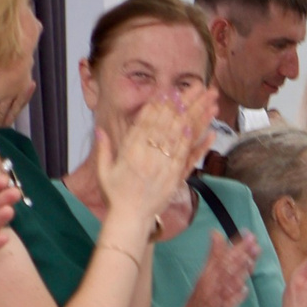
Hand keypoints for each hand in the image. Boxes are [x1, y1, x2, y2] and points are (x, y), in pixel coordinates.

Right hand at [95, 96, 197, 222]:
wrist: (130, 219)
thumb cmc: (116, 195)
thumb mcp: (104, 171)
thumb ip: (104, 149)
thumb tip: (100, 129)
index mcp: (129, 151)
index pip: (145, 122)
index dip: (158, 105)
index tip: (168, 90)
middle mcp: (147, 156)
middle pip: (167, 123)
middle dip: (183, 103)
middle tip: (195, 86)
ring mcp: (162, 167)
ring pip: (180, 136)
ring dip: (195, 117)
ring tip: (206, 101)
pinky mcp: (174, 178)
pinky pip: (186, 157)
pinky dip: (195, 143)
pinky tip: (205, 129)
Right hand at [177, 232, 256, 306]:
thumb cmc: (203, 301)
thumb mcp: (206, 275)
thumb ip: (215, 255)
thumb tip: (216, 233)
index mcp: (209, 273)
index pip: (223, 255)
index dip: (237, 245)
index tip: (249, 234)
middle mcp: (212, 283)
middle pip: (227, 265)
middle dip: (241, 252)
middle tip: (254, 241)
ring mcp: (216, 298)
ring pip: (228, 282)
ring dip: (239, 270)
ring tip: (250, 260)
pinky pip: (228, 304)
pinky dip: (236, 296)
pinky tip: (244, 289)